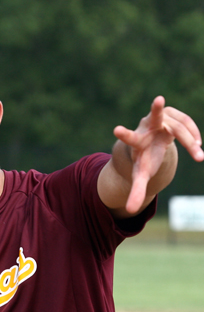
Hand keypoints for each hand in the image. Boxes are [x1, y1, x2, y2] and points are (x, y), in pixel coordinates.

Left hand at [114, 96, 203, 213]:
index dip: (124, 135)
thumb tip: (129, 211)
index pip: (129, 139)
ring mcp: (160, 119)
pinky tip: (198, 145)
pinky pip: (186, 122)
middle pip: (152, 117)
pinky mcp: (172, 115)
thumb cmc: (144, 159)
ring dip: (190, 142)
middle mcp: (146, 127)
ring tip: (199, 157)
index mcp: (136, 142)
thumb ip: (135, 191)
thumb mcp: (140, 175)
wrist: (151, 144)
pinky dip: (194, 133)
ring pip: (178, 127)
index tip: (116, 130)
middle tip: (159, 99)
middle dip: (155, 110)